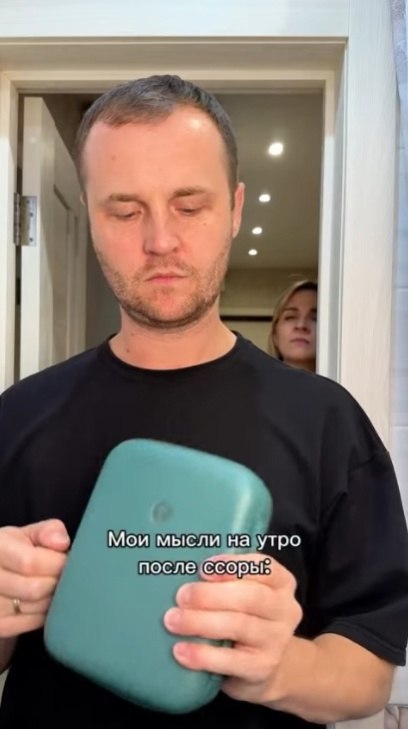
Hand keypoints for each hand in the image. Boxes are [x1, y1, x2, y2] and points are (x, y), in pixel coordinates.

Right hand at [0, 519, 69, 637]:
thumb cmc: (15, 552)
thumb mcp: (28, 535)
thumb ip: (47, 531)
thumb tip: (62, 543)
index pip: (30, 562)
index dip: (56, 563)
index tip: (66, 560)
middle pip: (35, 589)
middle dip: (57, 581)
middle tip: (63, 574)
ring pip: (37, 608)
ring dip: (54, 597)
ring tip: (54, 585)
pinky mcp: (0, 626)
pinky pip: (34, 622)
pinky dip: (46, 612)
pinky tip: (45, 600)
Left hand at [163, 552, 302, 704]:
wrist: (263, 667)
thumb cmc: (245, 617)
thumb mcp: (244, 593)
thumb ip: (225, 580)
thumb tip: (183, 570)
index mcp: (281, 583)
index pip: (264, 567)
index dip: (233, 566)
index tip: (203, 569)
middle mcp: (285, 610)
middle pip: (250, 597)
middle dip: (211, 595)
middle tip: (181, 596)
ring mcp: (276, 641)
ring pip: (238, 626)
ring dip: (200, 622)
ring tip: (172, 620)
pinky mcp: (262, 669)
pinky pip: (231, 660)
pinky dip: (202, 655)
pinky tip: (181, 650)